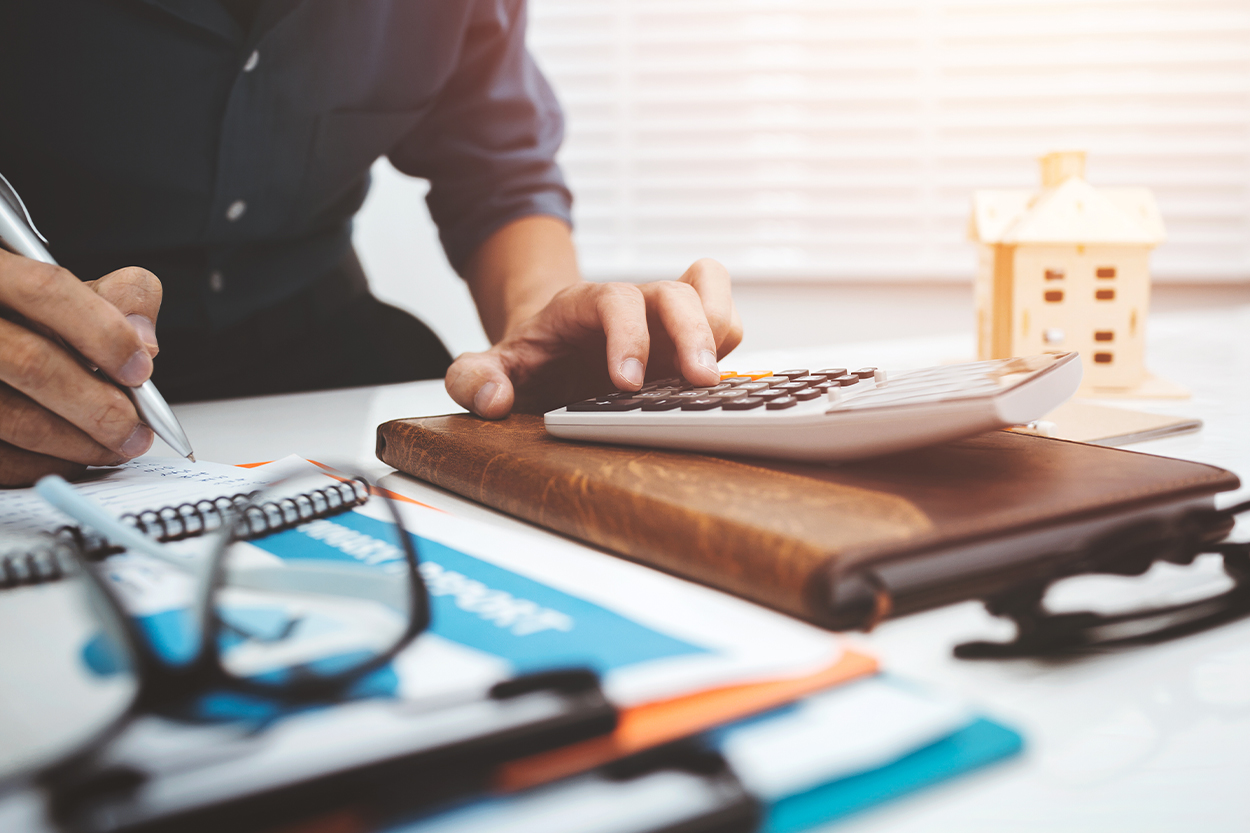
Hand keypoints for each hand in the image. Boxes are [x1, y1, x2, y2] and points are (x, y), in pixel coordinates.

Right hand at [0, 250, 161, 486]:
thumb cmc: (17, 314)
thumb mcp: (58, 288)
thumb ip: (113, 298)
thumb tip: (146, 341)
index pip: (45, 290)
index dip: (103, 332)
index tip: (142, 369)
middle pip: (31, 362)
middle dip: (98, 404)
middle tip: (136, 429)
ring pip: (13, 417)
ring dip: (77, 442)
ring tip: (116, 446)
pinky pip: (1, 455)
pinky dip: (44, 461)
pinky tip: (72, 456)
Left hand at [446, 258, 741, 416]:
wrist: (552, 344)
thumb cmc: (531, 357)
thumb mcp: (491, 365)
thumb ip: (474, 378)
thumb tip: (491, 399)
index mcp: (584, 306)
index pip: (615, 300)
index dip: (628, 335)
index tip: (628, 383)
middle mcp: (632, 304)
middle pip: (674, 292)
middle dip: (691, 333)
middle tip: (697, 382)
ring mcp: (664, 321)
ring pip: (708, 299)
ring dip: (717, 334)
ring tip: (709, 381)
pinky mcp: (687, 340)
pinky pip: (725, 322)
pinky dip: (729, 345)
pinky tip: (712, 380)